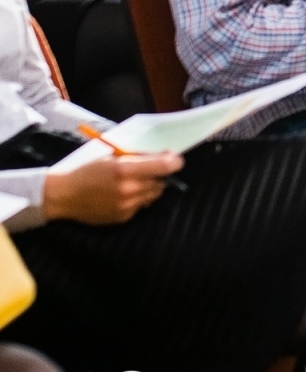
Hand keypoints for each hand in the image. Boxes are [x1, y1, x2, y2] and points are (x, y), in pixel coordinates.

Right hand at [41, 152, 182, 223]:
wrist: (63, 196)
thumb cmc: (86, 172)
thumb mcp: (110, 158)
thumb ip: (136, 158)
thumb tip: (163, 155)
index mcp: (125, 170)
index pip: (164, 167)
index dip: (174, 162)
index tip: (175, 159)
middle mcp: (129, 189)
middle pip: (161, 182)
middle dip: (160, 175)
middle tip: (151, 170)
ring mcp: (127, 205)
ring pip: (154, 195)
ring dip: (150, 187)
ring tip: (135, 182)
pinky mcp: (123, 217)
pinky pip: (141, 206)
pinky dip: (138, 199)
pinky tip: (123, 194)